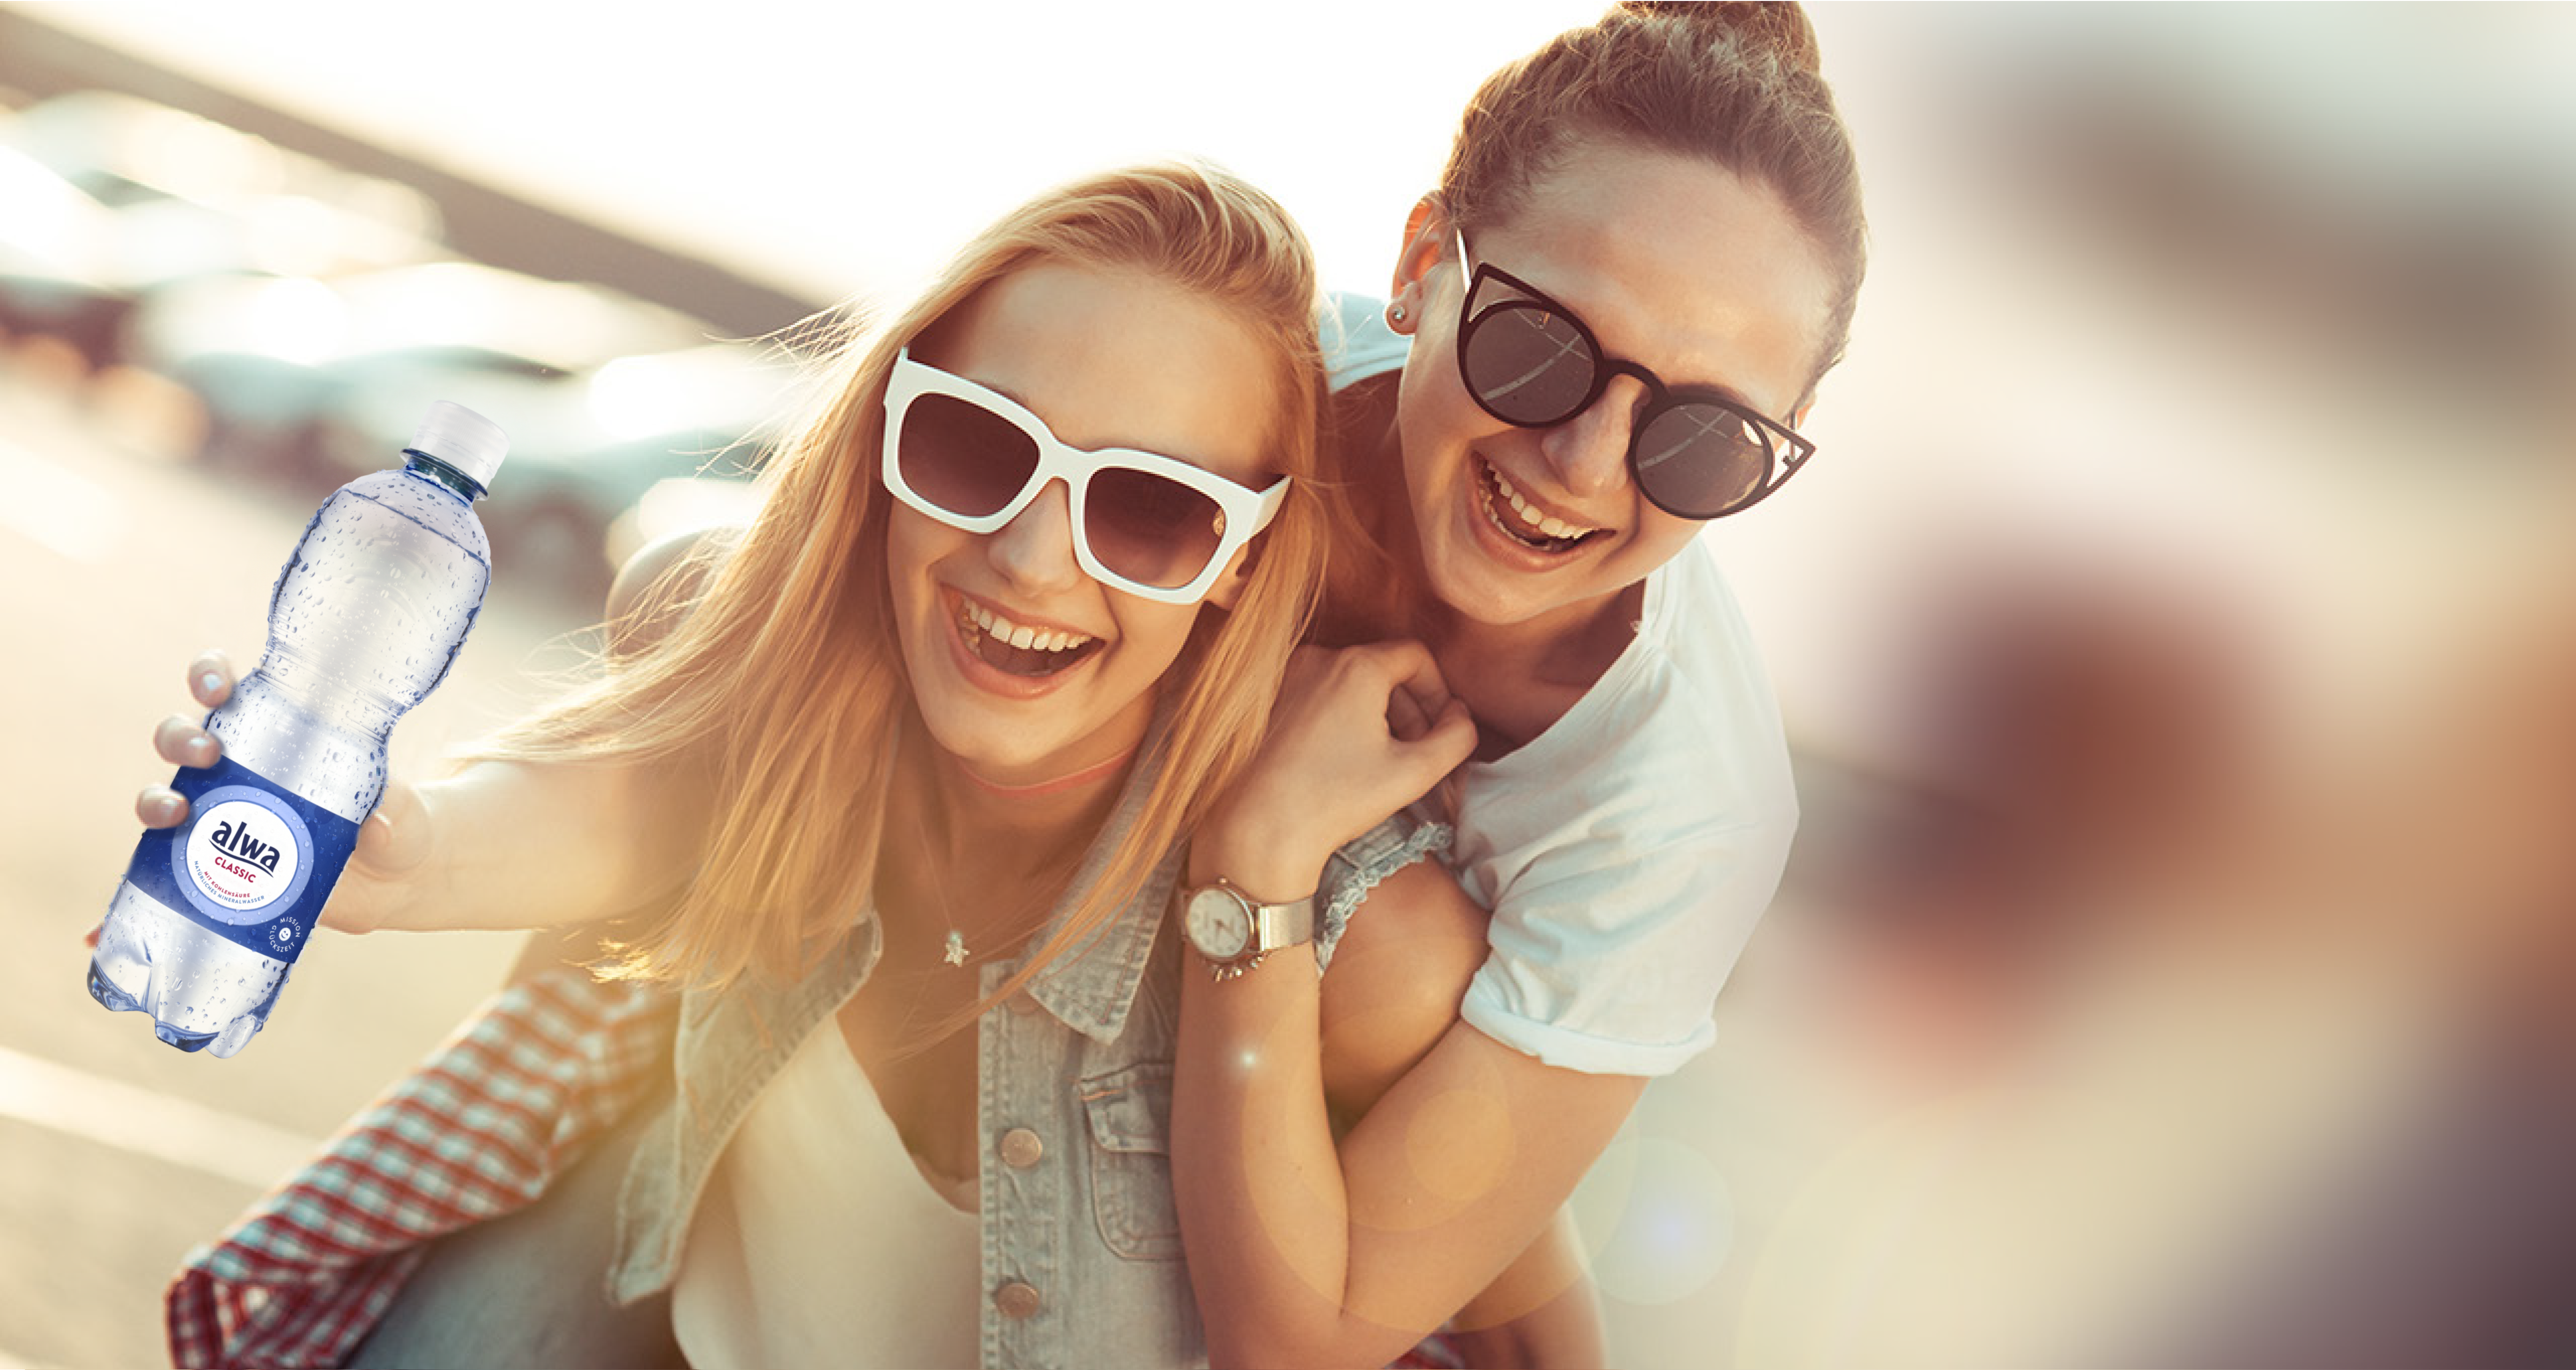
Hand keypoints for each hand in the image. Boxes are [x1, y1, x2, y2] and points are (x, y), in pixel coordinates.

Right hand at [135, 650, 430, 933]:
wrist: (394, 882)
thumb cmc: (395, 824)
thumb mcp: (402, 814)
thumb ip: (394, 811)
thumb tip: (375, 824)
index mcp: (277, 735)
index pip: (228, 690)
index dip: (210, 676)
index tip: (218, 686)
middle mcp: (236, 770)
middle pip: (181, 738)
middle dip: (180, 738)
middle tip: (209, 754)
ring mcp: (219, 818)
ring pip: (163, 796)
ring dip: (154, 801)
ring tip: (175, 815)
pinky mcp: (215, 866)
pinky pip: (161, 872)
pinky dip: (130, 892)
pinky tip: (113, 915)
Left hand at [1198, 641, 1475, 900]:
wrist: (1260, 830)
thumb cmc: (1335, 801)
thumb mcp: (1415, 772)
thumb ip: (1457, 737)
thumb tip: (1459, 716)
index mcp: (1356, 666)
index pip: (1415, 656)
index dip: (1438, 691)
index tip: (1441, 728)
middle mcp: (1317, 659)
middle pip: (1382, 669)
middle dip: (1408, 707)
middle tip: (1415, 751)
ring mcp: (1286, 677)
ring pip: (1349, 682)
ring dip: (1375, 714)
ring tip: (1379, 760)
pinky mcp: (1265, 699)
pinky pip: (1318, 694)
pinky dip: (1340, 716)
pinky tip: (1341, 759)